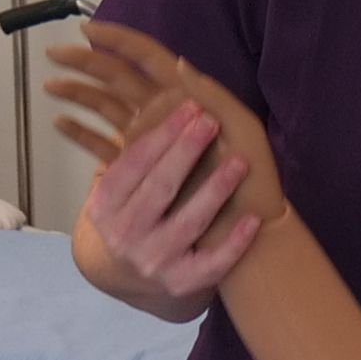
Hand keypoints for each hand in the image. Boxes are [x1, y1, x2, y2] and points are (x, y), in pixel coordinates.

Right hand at [46, 23, 290, 320]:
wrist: (130, 276)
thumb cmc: (134, 212)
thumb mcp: (122, 181)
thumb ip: (137, 141)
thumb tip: (166, 74)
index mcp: (106, 203)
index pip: (133, 164)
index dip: (161, 135)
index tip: (189, 107)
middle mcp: (124, 235)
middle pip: (158, 190)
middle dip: (184, 153)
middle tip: (210, 121)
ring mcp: (153, 262)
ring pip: (186, 225)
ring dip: (213, 191)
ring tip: (240, 162)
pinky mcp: (181, 284)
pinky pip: (211, 265)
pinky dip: (232, 244)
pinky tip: (254, 221)